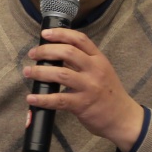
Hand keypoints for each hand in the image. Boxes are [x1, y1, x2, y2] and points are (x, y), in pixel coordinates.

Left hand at [24, 27, 144, 151]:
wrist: (123, 118)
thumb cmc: (109, 94)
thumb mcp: (102, 71)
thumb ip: (84, 62)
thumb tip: (57, 54)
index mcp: (99, 59)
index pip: (79, 39)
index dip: (61, 34)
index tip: (45, 33)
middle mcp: (95, 70)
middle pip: (67, 53)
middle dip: (46, 51)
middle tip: (33, 54)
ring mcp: (89, 87)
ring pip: (60, 74)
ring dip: (40, 72)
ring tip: (28, 72)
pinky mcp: (82, 104)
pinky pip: (59, 100)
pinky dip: (43, 98)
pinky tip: (32, 98)